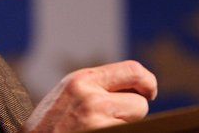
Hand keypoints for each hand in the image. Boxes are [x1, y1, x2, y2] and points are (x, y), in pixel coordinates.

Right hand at [23, 60, 156, 132]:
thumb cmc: (49, 124)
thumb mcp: (69, 93)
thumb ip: (97, 85)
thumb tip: (138, 87)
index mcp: (82, 79)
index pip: (133, 70)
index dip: (148, 82)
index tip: (148, 92)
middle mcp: (91, 98)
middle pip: (140, 104)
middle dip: (132, 114)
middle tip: (112, 120)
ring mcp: (97, 123)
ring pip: (136, 125)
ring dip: (123, 127)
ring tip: (96, 129)